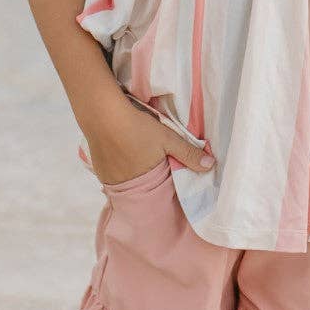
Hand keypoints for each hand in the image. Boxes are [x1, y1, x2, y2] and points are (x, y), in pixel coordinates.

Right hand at [86, 101, 215, 186]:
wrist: (102, 114)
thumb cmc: (137, 127)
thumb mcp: (168, 138)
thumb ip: (188, 153)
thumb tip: (210, 166)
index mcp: (144, 182)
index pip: (157, 195)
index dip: (163, 189)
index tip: (168, 185)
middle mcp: (124, 187)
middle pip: (140, 190)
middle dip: (148, 184)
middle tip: (154, 172)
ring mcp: (108, 179)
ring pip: (126, 183)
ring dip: (133, 177)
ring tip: (138, 163)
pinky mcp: (98, 169)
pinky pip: (112, 176)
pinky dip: (119, 170)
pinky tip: (123, 157)